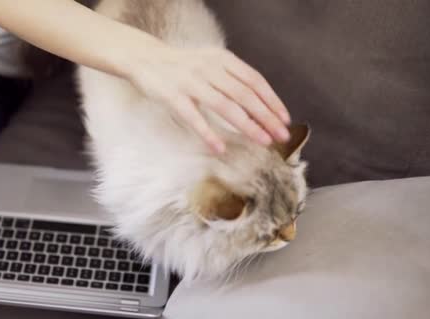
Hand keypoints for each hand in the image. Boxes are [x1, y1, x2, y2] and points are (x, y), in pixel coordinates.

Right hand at [125, 45, 290, 152]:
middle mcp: (209, 68)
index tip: (284, 119)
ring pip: (225, 106)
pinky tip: (219, 148)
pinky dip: (208, 133)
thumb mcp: (210, 61)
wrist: (146, 58)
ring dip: (247, 125)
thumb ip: (232, 76)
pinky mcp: (173, 96)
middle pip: (245, 95)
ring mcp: (191, 82)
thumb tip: (260, 101)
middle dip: (266, 117)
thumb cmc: (182, 66)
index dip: (272, 100)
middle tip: (281, 136)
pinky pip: (194, 117)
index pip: (254, 81)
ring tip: (262, 141)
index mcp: (222, 59)